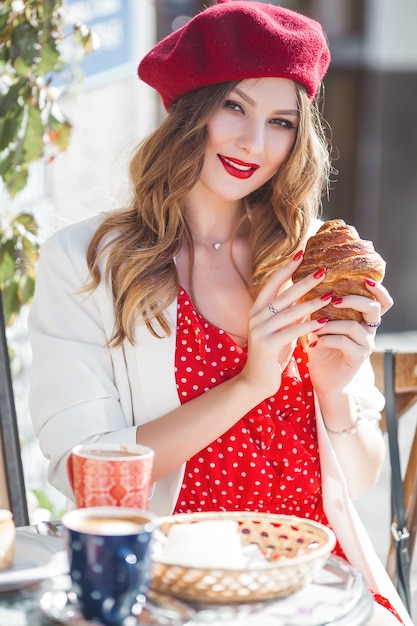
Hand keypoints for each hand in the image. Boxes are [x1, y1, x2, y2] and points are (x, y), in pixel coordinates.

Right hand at [240, 252, 333, 399]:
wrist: (256, 381)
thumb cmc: (271, 354)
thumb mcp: (280, 329)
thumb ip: (288, 313)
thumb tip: (304, 294)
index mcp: (257, 310)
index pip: (272, 283)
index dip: (286, 268)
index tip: (302, 252)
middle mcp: (256, 317)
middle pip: (283, 295)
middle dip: (304, 281)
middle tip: (323, 270)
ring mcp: (260, 331)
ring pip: (289, 313)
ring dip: (311, 303)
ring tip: (330, 295)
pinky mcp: (267, 345)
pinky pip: (291, 332)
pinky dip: (309, 326)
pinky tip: (324, 321)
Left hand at [308, 279, 393, 394]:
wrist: (323, 379)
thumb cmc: (321, 349)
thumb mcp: (322, 325)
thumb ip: (323, 308)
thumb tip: (309, 285)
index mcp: (362, 320)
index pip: (382, 302)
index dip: (378, 290)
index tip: (365, 279)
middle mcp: (368, 331)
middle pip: (373, 309)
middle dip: (353, 300)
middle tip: (333, 300)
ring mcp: (365, 345)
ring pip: (353, 326)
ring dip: (331, 323)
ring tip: (314, 325)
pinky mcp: (357, 358)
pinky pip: (344, 343)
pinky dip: (326, 339)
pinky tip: (313, 341)